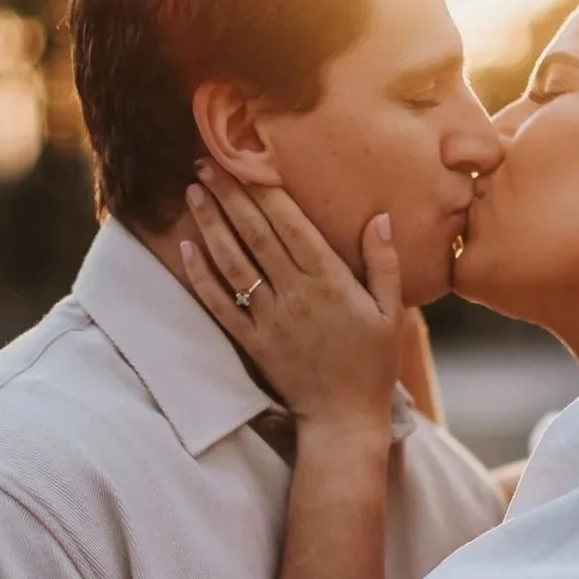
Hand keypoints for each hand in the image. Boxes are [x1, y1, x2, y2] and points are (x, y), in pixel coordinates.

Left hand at [179, 166, 402, 429]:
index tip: (246, 160)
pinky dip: (201, 276)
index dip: (264, 190)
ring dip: (210, 224)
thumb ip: (384, 264)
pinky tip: (185, 248)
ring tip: (193, 192)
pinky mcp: (252, 342)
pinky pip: (220, 304)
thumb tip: (380, 219)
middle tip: (206, 161)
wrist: (345, 419)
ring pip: (232, 262)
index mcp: (329, 281)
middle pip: (254, 234)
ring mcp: (269, 318)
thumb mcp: (392, 313)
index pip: (290, 224)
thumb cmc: (373, 365)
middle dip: (229, 194)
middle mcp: (294, 294)